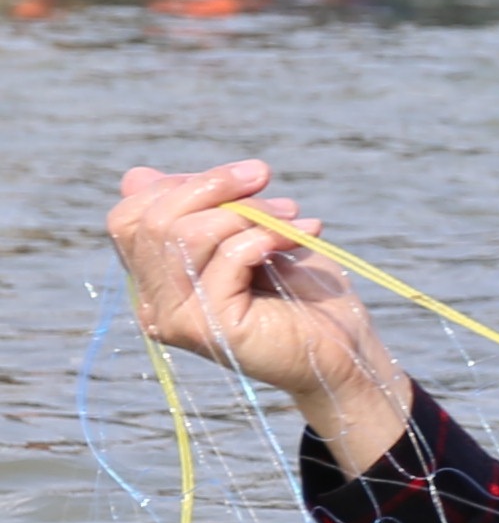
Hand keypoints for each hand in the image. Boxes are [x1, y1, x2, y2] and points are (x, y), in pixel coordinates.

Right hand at [110, 161, 409, 468]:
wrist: (345, 347)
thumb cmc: (300, 291)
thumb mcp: (245, 236)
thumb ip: (197, 212)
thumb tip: (137, 176)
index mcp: (155, 280)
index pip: (129, 219)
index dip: (180, 185)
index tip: (240, 177)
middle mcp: (154, 304)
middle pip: (152, 221)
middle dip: (213, 187)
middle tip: (265, 178)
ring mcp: (177, 319)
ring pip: (186, 235)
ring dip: (248, 213)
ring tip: (293, 216)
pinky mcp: (210, 328)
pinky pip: (229, 258)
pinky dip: (267, 236)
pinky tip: (302, 237)